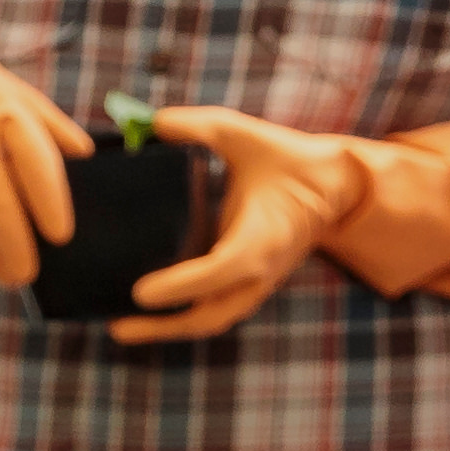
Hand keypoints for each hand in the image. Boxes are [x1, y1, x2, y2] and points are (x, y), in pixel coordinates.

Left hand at [120, 109, 449, 340]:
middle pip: (212, 314)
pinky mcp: (252, 282)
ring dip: (170, 327)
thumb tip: (152, 123)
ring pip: (213, 318)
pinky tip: (149, 311)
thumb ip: (198, 126)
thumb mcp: (243, 134)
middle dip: (164, 326)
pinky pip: (216, 308)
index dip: (181, 285)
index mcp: (263, 237)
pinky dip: (184, 315)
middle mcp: (261, 269)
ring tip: (121, 325)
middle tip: (116, 324)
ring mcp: (258, 281)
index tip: (141, 292)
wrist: (333, 187)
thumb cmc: (285, 160)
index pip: (221, 270)